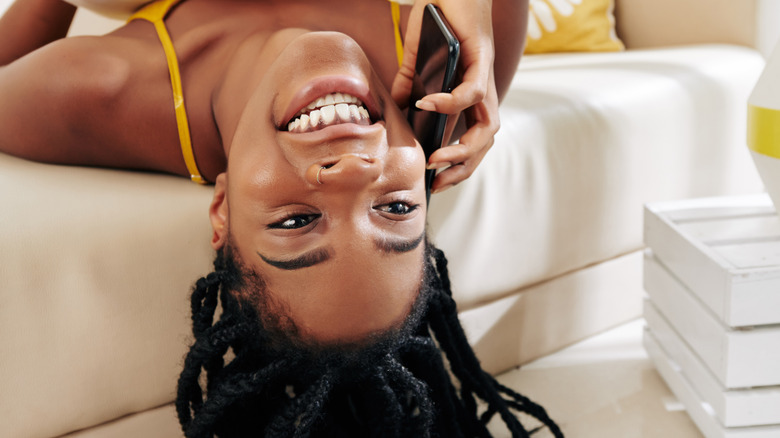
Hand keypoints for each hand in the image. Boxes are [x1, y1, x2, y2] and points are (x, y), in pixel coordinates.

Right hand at [391, 0, 498, 192]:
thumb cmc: (439, 15)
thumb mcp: (416, 57)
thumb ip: (407, 84)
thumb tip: (395, 109)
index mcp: (470, 94)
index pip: (473, 139)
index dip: (459, 165)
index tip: (436, 182)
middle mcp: (482, 89)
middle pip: (485, 141)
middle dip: (463, 167)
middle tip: (437, 180)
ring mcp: (484, 75)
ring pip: (487, 126)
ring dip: (463, 149)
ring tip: (435, 158)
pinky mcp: (480, 57)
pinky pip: (471, 92)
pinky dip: (449, 104)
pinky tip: (426, 106)